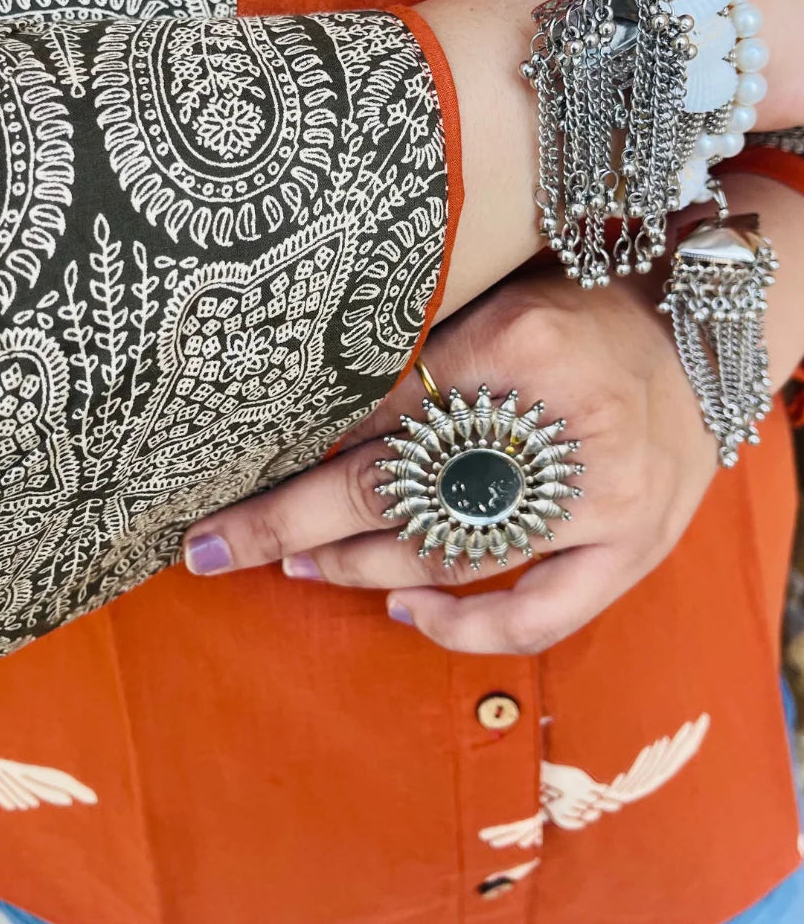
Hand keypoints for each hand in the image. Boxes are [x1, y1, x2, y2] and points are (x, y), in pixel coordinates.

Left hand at [184, 269, 719, 653]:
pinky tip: (403, 614)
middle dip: (287, 524)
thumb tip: (316, 407)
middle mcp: (558, 424)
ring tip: (291, 565)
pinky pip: (535, 615)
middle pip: (392, 489)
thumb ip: (423, 351)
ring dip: (353, 566)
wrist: (709, 335)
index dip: (295, 447)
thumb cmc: (589, 308)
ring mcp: (598, 498)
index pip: (377, 407)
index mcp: (517, 339)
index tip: (224, 477)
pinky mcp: (629, 547)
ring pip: (446, 553)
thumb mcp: (502, 297)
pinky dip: (462, 627)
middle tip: (213, 547)